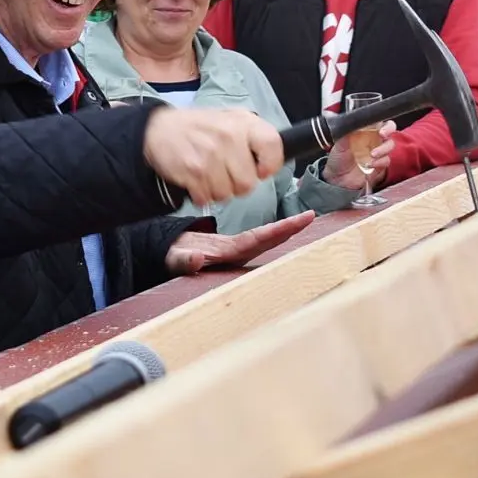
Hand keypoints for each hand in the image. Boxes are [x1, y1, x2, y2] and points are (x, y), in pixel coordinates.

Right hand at [143, 107, 284, 206]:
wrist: (158, 129)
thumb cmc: (199, 127)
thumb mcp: (230, 119)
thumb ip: (253, 136)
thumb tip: (273, 162)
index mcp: (242, 123)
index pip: (273, 146)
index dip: (270, 164)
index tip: (260, 169)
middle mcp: (227, 138)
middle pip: (248, 183)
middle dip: (238, 184)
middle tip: (226, 173)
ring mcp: (209, 156)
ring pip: (227, 194)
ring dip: (218, 190)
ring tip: (209, 174)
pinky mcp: (192, 172)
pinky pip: (208, 198)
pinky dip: (202, 194)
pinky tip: (196, 179)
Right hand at [164, 211, 314, 273]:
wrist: (167, 256)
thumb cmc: (172, 257)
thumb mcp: (174, 259)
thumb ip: (183, 261)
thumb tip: (195, 259)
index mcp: (227, 255)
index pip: (256, 241)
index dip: (276, 232)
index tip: (295, 222)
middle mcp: (237, 254)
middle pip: (268, 241)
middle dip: (290, 229)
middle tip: (310, 216)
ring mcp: (237, 251)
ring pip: (266, 239)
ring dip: (286, 230)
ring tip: (305, 218)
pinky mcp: (234, 246)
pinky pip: (259, 237)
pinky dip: (274, 230)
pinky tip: (288, 226)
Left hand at [322, 120, 396, 190]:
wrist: (337, 179)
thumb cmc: (337, 160)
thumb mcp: (338, 144)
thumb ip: (346, 133)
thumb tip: (350, 123)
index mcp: (363, 132)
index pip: (377, 121)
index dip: (379, 120)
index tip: (377, 124)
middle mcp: (372, 140)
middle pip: (389, 130)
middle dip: (388, 130)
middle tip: (382, 134)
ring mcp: (378, 152)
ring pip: (390, 145)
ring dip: (384, 148)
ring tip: (373, 154)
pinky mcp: (380, 164)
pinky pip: (386, 160)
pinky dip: (380, 161)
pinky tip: (370, 164)